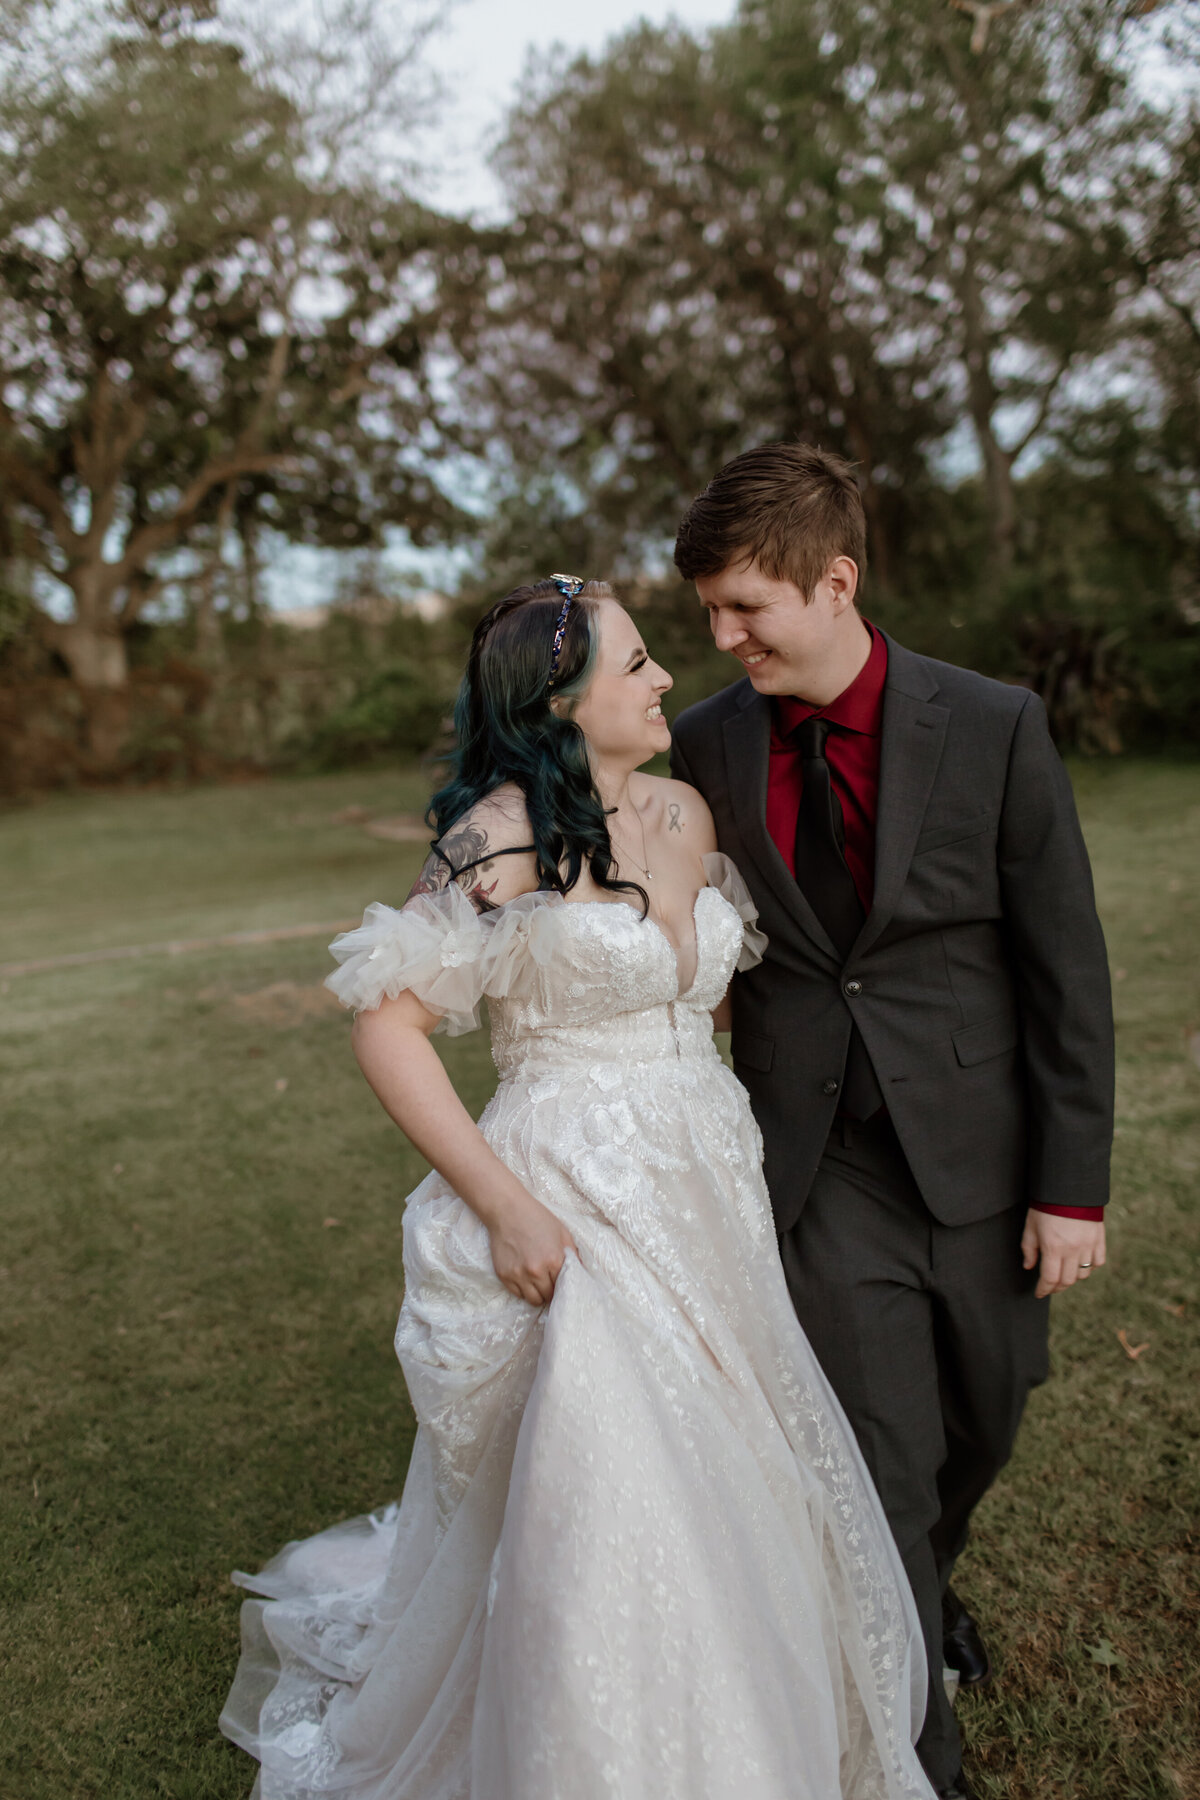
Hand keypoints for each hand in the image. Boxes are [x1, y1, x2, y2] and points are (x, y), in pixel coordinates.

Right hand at [487, 1191, 578, 1305]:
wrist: (508, 1210)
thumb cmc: (537, 1218)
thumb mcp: (562, 1232)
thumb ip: (573, 1255)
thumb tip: (581, 1273)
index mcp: (554, 1260)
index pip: (563, 1288)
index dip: (563, 1287)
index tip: (561, 1284)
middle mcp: (536, 1271)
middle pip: (548, 1297)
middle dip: (551, 1292)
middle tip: (549, 1282)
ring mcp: (518, 1275)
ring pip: (533, 1300)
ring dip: (537, 1294)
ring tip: (537, 1282)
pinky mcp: (504, 1275)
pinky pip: (517, 1294)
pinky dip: (523, 1290)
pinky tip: (525, 1277)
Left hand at [1021, 1210, 1106, 1298]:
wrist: (1068, 1187)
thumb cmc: (1045, 1206)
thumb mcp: (1030, 1226)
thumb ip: (1029, 1249)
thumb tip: (1029, 1267)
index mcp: (1053, 1247)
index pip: (1050, 1279)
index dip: (1043, 1289)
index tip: (1039, 1293)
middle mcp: (1072, 1250)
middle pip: (1067, 1281)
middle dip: (1057, 1287)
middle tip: (1050, 1286)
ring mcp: (1088, 1245)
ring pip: (1083, 1274)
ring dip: (1072, 1277)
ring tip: (1064, 1272)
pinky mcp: (1099, 1239)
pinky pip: (1098, 1262)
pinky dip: (1090, 1266)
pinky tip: (1081, 1262)